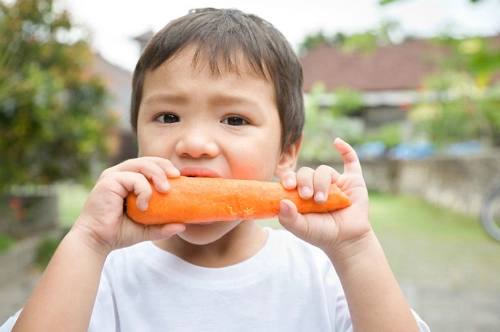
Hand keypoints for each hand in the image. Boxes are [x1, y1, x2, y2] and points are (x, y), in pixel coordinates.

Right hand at [74, 157, 185, 254]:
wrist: (96, 241)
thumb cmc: (117, 233)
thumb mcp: (146, 229)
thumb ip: (163, 226)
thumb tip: (184, 225)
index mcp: (127, 180)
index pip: (149, 164)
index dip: (165, 167)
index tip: (180, 177)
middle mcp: (119, 174)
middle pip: (147, 160)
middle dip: (164, 166)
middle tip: (177, 177)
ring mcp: (113, 176)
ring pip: (141, 164)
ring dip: (157, 174)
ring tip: (166, 190)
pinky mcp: (109, 181)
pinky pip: (133, 178)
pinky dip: (143, 190)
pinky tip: (144, 206)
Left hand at [278, 138, 369, 256]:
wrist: (346, 240)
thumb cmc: (321, 233)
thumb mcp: (301, 229)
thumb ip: (288, 218)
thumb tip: (282, 202)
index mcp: (301, 192)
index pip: (292, 178)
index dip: (288, 178)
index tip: (288, 186)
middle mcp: (316, 184)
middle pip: (306, 172)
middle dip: (305, 182)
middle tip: (307, 196)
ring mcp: (335, 181)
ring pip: (324, 170)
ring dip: (321, 183)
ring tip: (321, 200)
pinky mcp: (353, 181)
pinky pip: (350, 160)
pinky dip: (345, 150)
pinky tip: (337, 142)